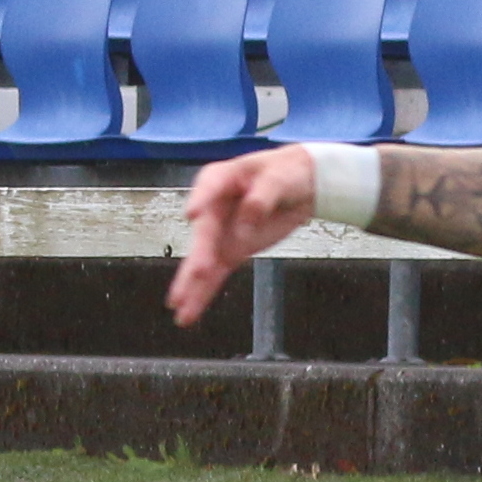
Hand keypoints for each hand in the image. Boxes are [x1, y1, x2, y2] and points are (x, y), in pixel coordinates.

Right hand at [168, 147, 325, 325]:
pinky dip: (204, 292)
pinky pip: (216, 273)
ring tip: (179, 307)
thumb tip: (247, 221)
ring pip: (203, 261)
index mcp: (221, 179)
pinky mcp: (233, 250)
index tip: (193, 214)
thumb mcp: (279, 178)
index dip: (200, 200)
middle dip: (199, 256)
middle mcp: (212, 207)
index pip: (208, 188)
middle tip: (196, 273)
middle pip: (204, 234)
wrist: (302, 184)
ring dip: (192, 285)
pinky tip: (190, 309)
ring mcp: (220, 232)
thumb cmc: (286, 172)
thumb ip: (262, 197)